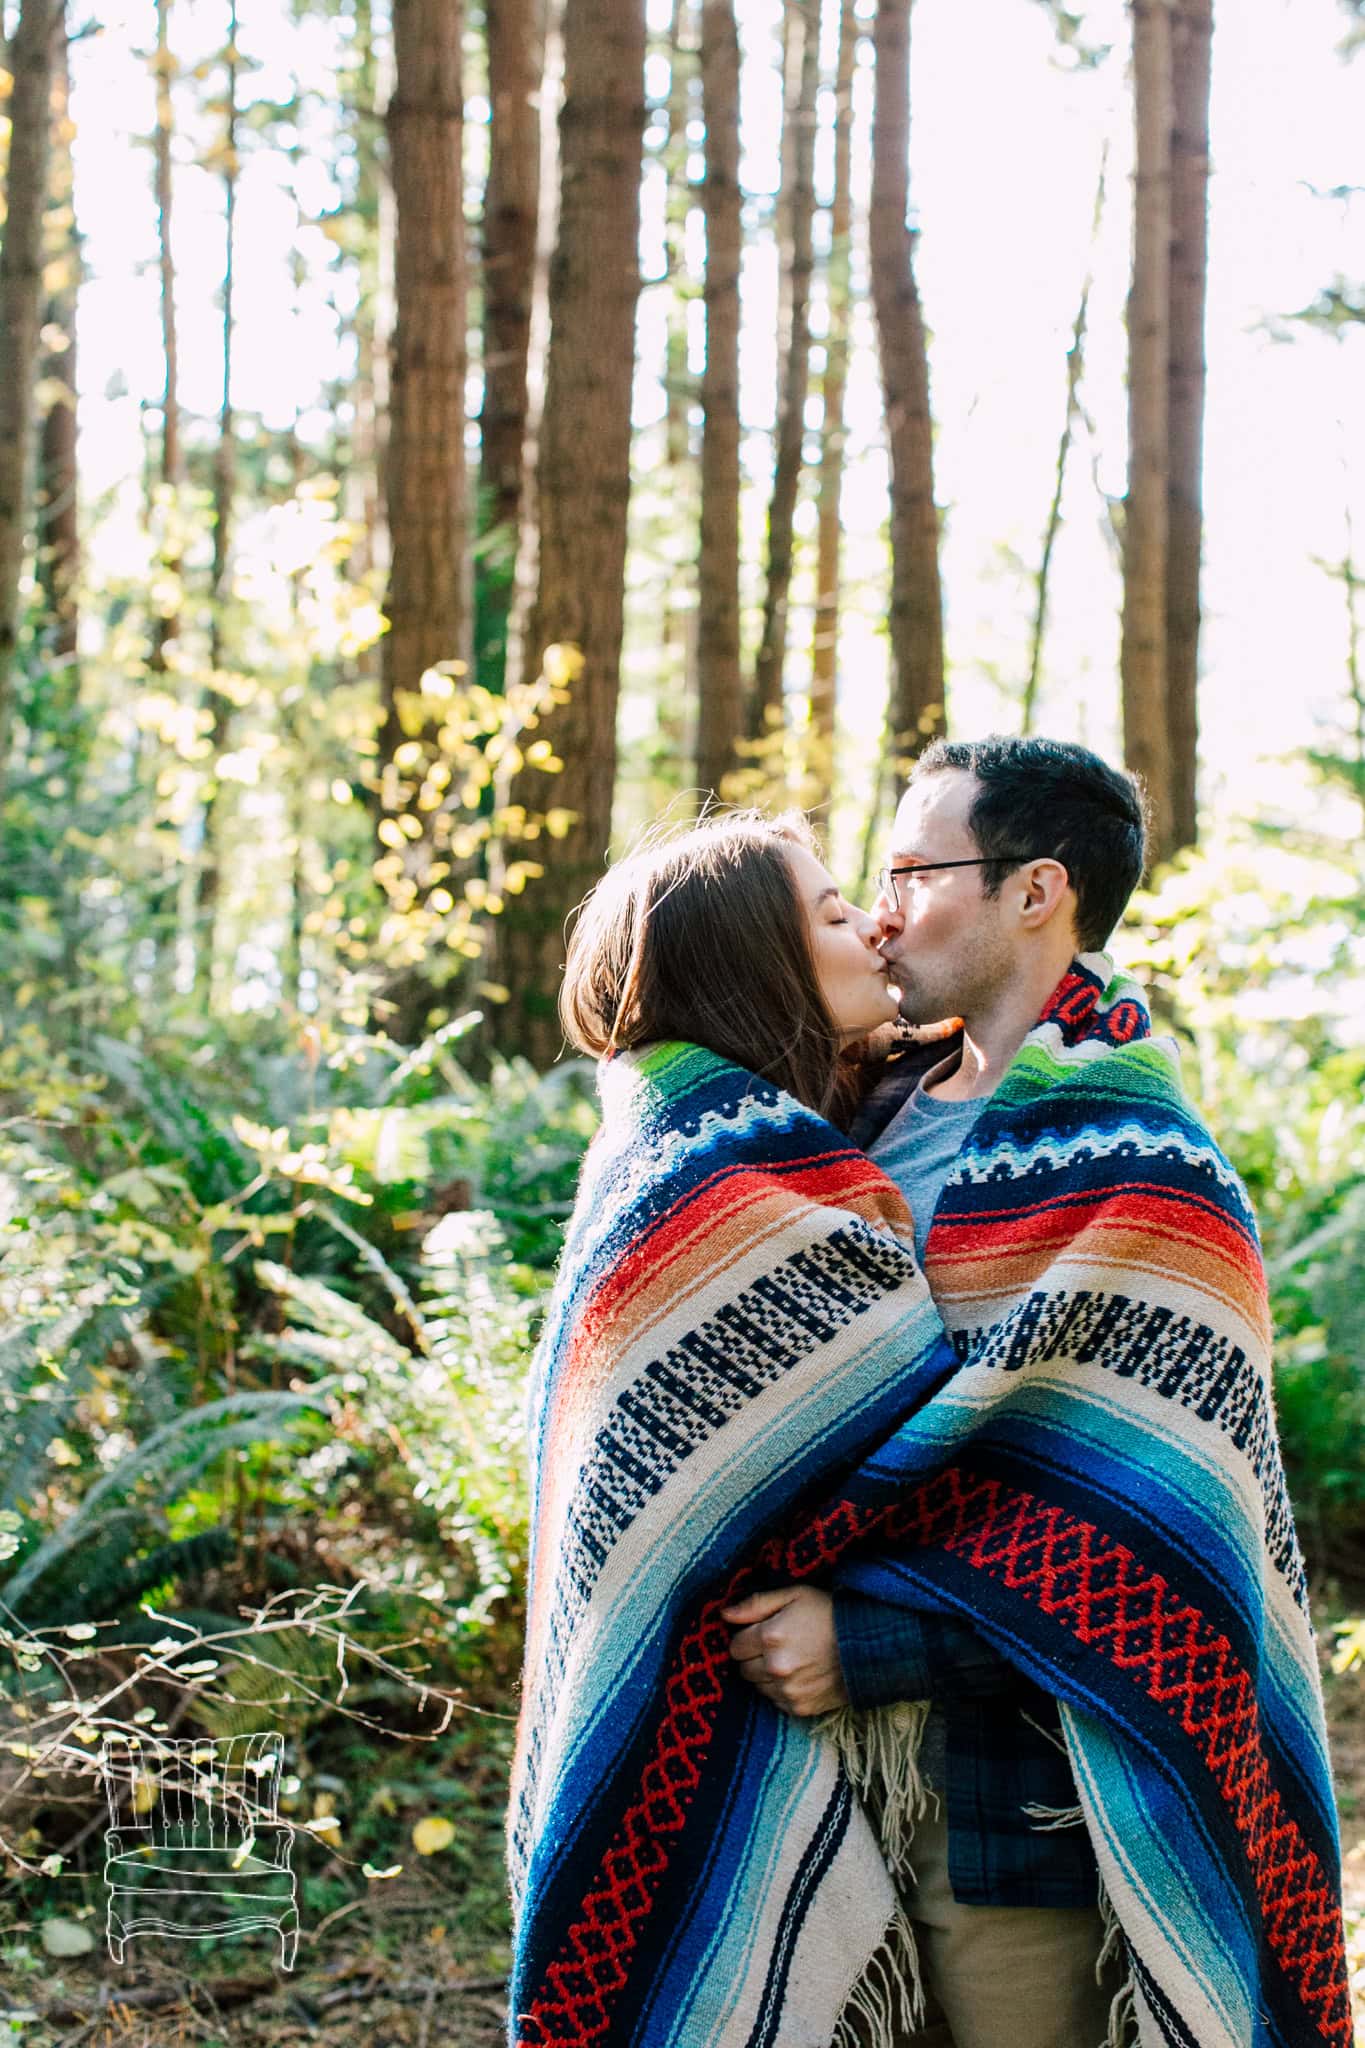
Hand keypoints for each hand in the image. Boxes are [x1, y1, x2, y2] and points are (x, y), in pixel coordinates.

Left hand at [720, 1585, 849, 1716]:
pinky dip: (781, 1690)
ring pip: (757, 1686)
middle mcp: (775, 1667)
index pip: (735, 1646)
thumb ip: (755, 1604)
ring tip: (789, 1660)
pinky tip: (798, 1675)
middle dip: (753, 1657)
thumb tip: (724, 1615)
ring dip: (765, 1675)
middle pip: (743, 1669)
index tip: (759, 1633)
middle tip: (774, 1647)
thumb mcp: (794, 1595)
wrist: (868, 1645)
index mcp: (771, 1636)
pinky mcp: (799, 1707)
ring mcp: (788, 1690)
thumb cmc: (829, 1613)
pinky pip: (775, 1700)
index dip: (745, 1638)